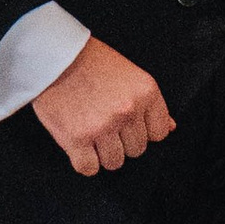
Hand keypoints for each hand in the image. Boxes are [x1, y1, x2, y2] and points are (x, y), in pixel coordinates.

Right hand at [33, 36, 174, 176]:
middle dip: (121, 141)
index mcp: (146, 92)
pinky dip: (84, 162)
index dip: (142, 131)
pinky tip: (79, 146)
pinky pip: (89, 168)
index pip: (159, 133)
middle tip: (104, 125)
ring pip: (114, 162)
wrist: (53, 55)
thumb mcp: (129, 74)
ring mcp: (102, 126)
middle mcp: (128, 111)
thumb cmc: (90, 61)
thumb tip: (170, 128)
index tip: (128, 125)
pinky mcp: (76, 139)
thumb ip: (149, 103)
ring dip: (102, 153)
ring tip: (90, 133)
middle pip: (136, 150)